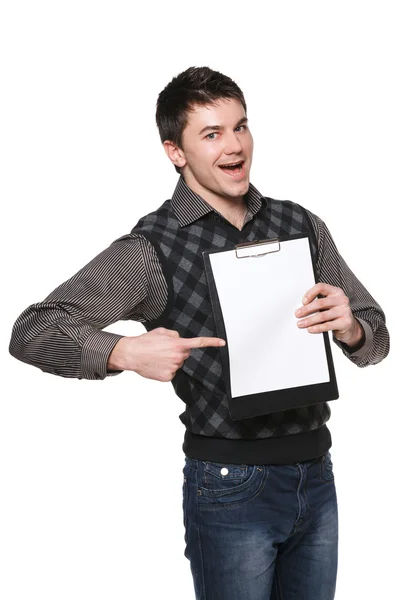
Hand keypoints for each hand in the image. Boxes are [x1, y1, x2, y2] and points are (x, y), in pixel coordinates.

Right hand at [107, 327, 225, 381]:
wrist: (131, 354)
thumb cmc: (145, 342)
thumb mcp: (161, 331)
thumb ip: (174, 335)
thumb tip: (179, 340)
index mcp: (178, 344)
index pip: (199, 343)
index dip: (212, 342)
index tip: (222, 343)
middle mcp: (178, 357)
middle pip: (185, 354)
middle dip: (178, 352)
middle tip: (164, 350)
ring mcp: (173, 368)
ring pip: (177, 364)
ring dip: (170, 361)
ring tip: (157, 357)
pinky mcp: (168, 377)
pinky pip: (171, 373)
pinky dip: (165, 370)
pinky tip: (156, 365)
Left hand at [294, 282, 363, 346]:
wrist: (349, 326)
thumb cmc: (335, 313)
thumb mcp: (329, 304)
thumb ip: (319, 302)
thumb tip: (301, 308)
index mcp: (336, 292)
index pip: (321, 287)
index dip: (310, 293)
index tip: (303, 302)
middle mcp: (342, 299)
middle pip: (320, 303)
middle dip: (306, 309)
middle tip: (297, 314)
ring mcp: (345, 311)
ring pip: (323, 315)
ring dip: (309, 320)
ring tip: (301, 323)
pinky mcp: (345, 322)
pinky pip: (328, 325)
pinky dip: (317, 328)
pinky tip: (310, 329)